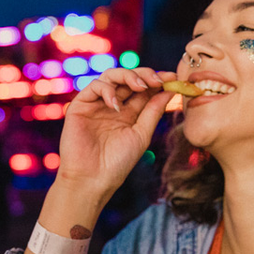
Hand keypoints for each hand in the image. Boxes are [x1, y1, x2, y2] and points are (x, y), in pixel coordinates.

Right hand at [56, 67, 174, 199]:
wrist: (92, 179)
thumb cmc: (117, 162)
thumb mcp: (141, 135)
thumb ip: (153, 111)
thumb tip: (170, 90)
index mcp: (129, 113)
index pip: (144, 89)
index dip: (158, 80)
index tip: (173, 77)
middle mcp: (113, 106)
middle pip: (129, 78)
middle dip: (145, 74)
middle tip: (158, 80)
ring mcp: (96, 104)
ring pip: (111, 76)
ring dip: (128, 76)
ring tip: (140, 87)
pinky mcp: (80, 106)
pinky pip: (94, 86)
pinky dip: (107, 90)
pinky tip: (116, 105)